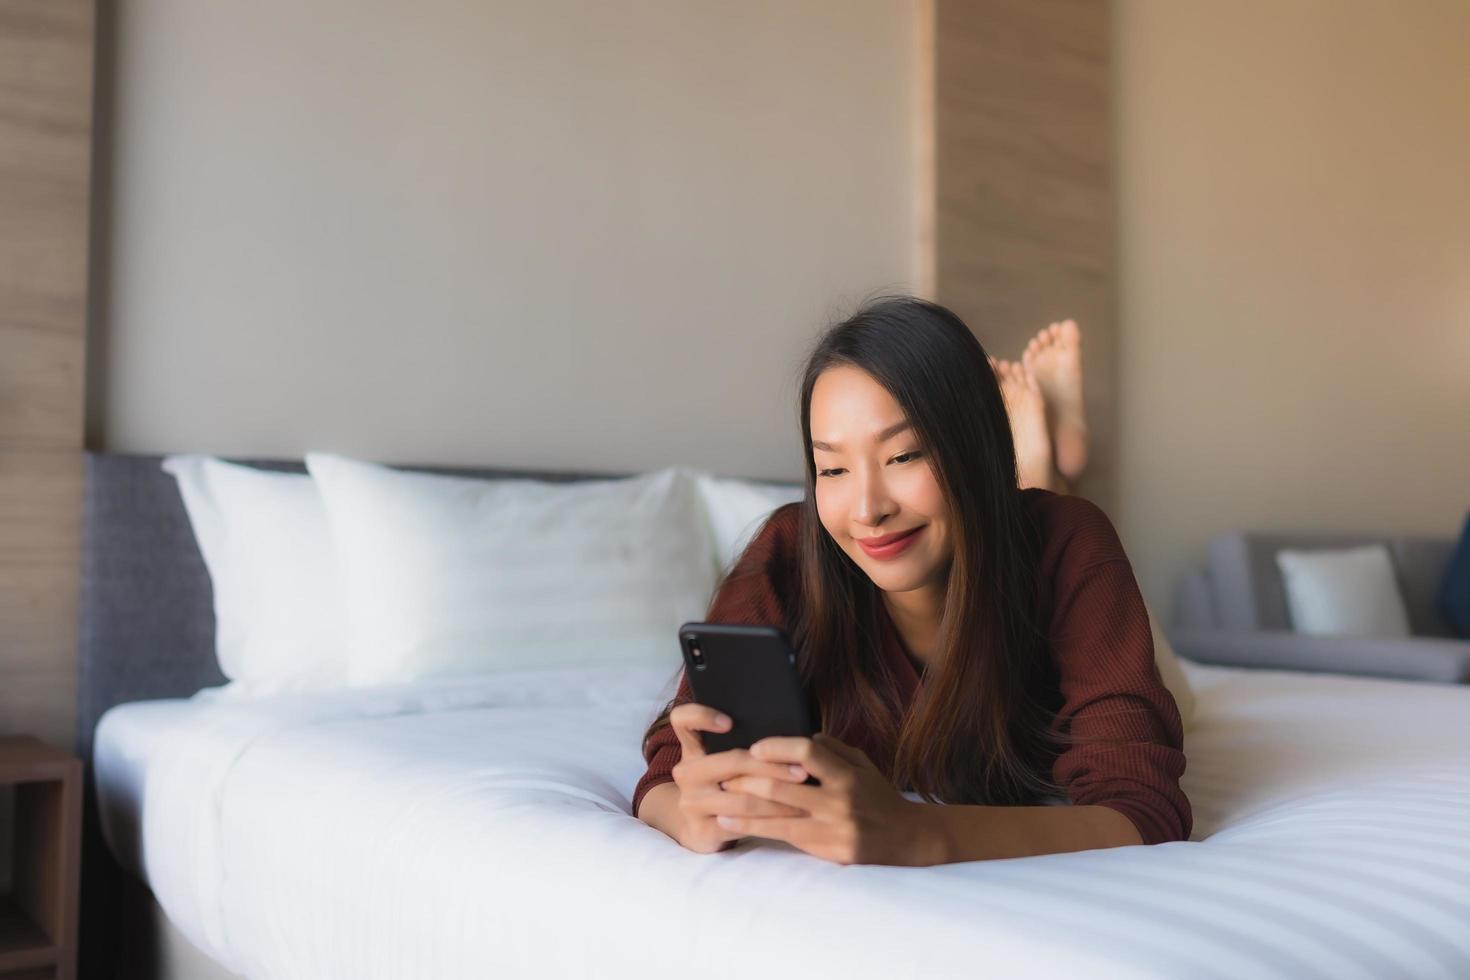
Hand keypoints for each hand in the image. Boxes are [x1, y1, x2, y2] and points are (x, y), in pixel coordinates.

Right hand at [666, 703, 814, 853]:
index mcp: (692, 748)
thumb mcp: (722, 763)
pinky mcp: (703, 830)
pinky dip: (772, 819)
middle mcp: (686, 773)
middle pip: (731, 761)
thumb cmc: (721, 786)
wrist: (698, 829)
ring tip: (804, 793)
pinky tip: (791, 816)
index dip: (702, 715)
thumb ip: (739, 746)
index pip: (683, 720)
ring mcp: (692, 803)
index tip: (729, 722)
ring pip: (742, 798)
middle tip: (801, 770)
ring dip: (779, 797)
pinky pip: (743, 824)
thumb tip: (789, 732)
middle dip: (771, 766)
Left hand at [717, 733, 924, 865]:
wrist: (906, 838)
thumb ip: (832, 749)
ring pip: (775, 813)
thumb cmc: (879, 796)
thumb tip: (802, 736)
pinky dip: (752, 826)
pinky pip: (781, 835)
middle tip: (719, 771)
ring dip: (740, 804)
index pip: (808, 752)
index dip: (778, 747)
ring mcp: (831, 827)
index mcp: (848, 774)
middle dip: (745, 777)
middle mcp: (839, 800)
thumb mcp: (863, 765)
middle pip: (782, 785)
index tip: (755, 747)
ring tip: (715, 797)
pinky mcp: (825, 849)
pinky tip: (730, 821)